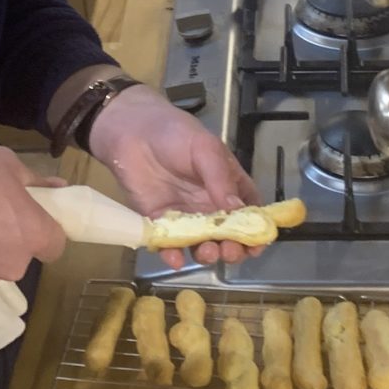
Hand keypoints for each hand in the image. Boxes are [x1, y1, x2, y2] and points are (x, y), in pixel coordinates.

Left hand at [86, 86, 259, 267]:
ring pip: (202, 244)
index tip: (257, 244)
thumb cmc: (175, 134)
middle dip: (233, 247)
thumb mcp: (205, 149)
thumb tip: (238, 211)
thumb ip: (221, 178)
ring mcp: (185, 216)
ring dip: (208, 254)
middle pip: (228, 234)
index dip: (255, 230)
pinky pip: (169, 244)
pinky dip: (174, 255)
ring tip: (208, 251)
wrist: (131, 131)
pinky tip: (176, 258)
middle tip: (229, 250)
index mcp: (228, 185)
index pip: (249, 212)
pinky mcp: (159, 222)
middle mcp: (209, 205)